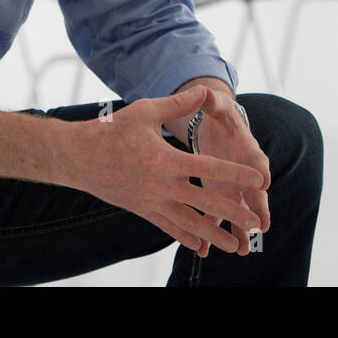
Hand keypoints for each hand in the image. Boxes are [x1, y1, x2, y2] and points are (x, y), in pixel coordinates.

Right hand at [67, 86, 267, 255]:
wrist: (79, 157)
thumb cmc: (112, 131)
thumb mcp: (145, 111)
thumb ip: (177, 104)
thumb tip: (203, 90)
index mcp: (167, 160)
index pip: (209, 168)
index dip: (236, 174)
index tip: (258, 180)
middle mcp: (162, 186)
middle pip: (205, 202)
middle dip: (232, 214)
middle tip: (255, 224)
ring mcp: (152, 202)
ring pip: (189, 223)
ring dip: (214, 235)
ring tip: (236, 245)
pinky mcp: (142, 211)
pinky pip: (169, 228)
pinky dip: (187, 237)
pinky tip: (201, 247)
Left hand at [190, 89, 270, 256]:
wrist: (215, 127)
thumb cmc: (219, 116)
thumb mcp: (216, 106)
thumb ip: (212, 103)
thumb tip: (205, 92)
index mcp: (249, 150)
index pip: (258, 162)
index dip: (261, 171)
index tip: (264, 182)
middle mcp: (246, 174)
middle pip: (256, 195)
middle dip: (258, 211)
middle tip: (261, 227)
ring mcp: (234, 188)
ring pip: (239, 213)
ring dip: (240, 231)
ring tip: (238, 251)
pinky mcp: (219, 196)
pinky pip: (217, 217)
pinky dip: (212, 233)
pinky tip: (204, 251)